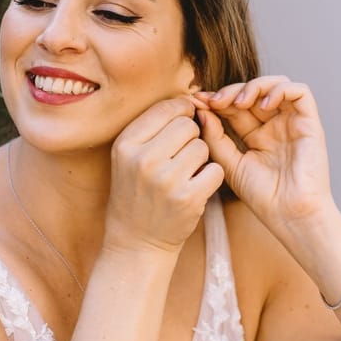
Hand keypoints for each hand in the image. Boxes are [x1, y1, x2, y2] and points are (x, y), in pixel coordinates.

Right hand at [104, 96, 224, 254]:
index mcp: (125, 144)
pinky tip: (195, 187)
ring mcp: (166, 180)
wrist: (136, 242)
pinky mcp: (188, 199)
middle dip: (190, 137)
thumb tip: (189, 99)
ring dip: (200, 158)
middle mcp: (143, 160)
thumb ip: (152, 127)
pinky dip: (210, 177)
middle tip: (179, 157)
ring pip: (203, 146)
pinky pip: (215, 170)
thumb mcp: (128, 156)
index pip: (165, 109)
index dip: (180, 112)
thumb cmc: (135, 192)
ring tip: (184, 174)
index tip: (181, 124)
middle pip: (187, 125)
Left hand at [194, 76, 332, 230]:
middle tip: (213, 100)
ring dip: (254, 86)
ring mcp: (293, 123)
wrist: (291, 215)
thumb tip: (201, 110)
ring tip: (238, 102)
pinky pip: (300, 92)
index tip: (196, 101)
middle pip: (253, 92)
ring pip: (276, 84)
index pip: (235, 107)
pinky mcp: (310, 123)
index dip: (216, 99)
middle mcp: (275, 126)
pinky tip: (263, 106)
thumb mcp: (230, 164)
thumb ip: (215, 137)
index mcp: (256, 136)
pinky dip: (280, 90)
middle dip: (230, 91)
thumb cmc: (263, 197)